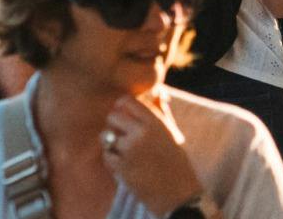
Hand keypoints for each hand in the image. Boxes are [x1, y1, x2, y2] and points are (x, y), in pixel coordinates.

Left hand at [102, 93, 202, 216]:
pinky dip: (111, 158)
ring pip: (106, 136)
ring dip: (111, 142)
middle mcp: (141, 132)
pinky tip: (123, 162)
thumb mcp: (171, 130)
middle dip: (114, 123)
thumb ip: (161, 111)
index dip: (122, 106)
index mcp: (154, 121)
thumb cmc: (175, 158)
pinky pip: (106, 155)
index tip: (125, 114)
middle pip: (113, 116)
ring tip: (122, 148)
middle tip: (121, 132)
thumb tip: (157, 92)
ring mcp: (130, 150)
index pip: (126, 101)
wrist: (176, 189)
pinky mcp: (121, 167)